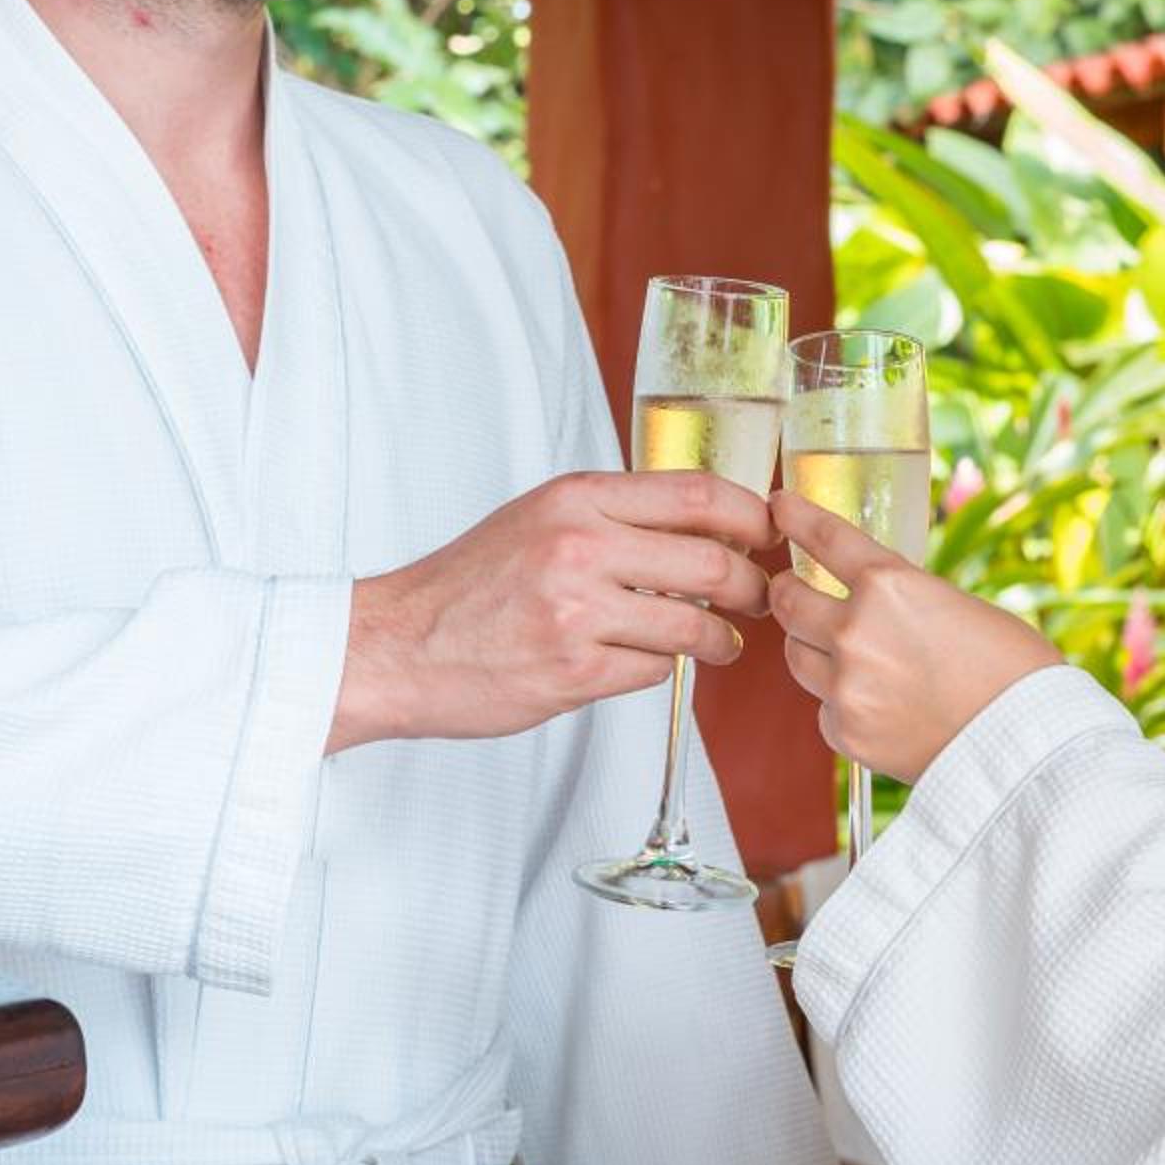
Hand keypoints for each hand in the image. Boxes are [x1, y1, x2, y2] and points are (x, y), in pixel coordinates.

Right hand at [332, 471, 773, 749]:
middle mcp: (579, 546)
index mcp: (576, 498)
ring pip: (694, 624)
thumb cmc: (470, 585)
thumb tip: (703, 525)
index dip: (749, 514)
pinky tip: (653, 664)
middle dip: (753, 585)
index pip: (696, 493)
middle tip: (758, 597)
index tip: (768, 533)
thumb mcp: (539, 520)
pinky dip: (665, 669)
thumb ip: (613, 518)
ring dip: (722, 639)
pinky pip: (655, 671)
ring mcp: (577, 611)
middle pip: (712, 560)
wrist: (396, 645)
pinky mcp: (573, 671)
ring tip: (722, 643)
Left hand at [766, 490, 1059, 784]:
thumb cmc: (1012, 669)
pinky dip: (840, 703)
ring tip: (839, 653)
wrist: (1025, 741)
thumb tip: (876, 603)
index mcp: (889, 583)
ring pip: (796, 654)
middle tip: (792, 591)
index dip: (795, 516)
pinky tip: (875, 705)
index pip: (822, 536)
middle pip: (787, 600)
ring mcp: (845, 683)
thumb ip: (903, 599)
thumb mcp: (956, 605)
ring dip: (810, 646)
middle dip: (787, 591)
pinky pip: (822, 707)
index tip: (780, 507)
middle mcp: (855, 629)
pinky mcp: (844, 731)